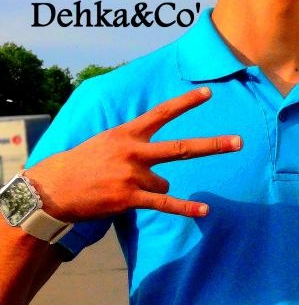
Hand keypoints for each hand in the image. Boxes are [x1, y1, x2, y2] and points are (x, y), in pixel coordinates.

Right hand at [25, 87, 240, 220]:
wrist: (53, 188)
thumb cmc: (83, 163)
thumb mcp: (107, 140)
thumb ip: (134, 140)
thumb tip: (159, 152)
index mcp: (128, 133)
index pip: (162, 113)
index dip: (186, 103)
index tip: (209, 93)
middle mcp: (134, 152)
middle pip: (181, 148)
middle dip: (213, 145)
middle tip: (239, 142)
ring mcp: (133, 175)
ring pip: (164, 181)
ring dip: (150, 186)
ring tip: (122, 186)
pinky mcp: (129, 198)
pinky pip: (164, 202)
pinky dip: (186, 207)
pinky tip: (205, 211)